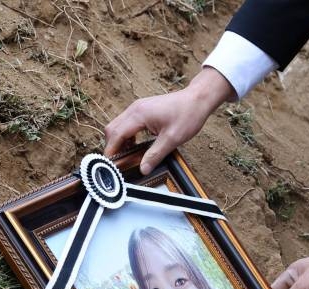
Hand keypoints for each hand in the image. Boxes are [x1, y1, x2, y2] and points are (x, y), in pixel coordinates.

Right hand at [104, 68, 234, 173]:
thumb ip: (155, 155)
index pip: (116, 134)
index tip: (111, 165)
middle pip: (112, 129)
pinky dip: (126, 136)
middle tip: (118, 163)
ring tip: (127, 156)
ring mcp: (137, 108)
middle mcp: (134, 109)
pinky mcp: (142, 109)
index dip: (111, 151)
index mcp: (139, 115)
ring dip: (119, 141)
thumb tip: (143, 169)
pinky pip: (126, 123)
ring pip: (118, 126)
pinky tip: (135, 146)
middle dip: (112, 147)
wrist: (197, 99)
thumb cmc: (187, 115)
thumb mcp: (172, 139)